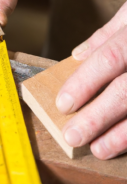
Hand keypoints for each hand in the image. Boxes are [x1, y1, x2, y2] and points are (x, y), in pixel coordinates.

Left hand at [56, 1, 126, 159]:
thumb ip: (106, 34)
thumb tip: (78, 54)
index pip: (107, 59)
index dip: (83, 83)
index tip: (63, 104)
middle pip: (125, 92)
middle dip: (96, 117)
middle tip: (72, 136)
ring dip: (122, 135)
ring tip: (98, 149)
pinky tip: (125, 144)